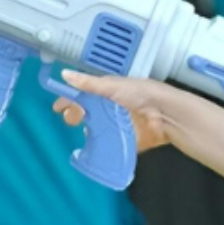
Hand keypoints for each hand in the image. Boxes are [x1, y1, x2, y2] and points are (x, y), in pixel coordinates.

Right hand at [52, 70, 174, 152]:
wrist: (165, 114)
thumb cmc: (141, 93)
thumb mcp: (112, 86)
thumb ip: (89, 83)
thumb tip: (65, 74)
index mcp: (105, 93)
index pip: (81, 96)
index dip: (68, 101)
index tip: (58, 108)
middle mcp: (108, 110)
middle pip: (84, 115)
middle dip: (74, 117)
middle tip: (73, 119)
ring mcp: (114, 127)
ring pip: (92, 132)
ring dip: (85, 133)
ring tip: (84, 133)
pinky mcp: (121, 142)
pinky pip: (105, 147)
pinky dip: (97, 149)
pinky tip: (91, 150)